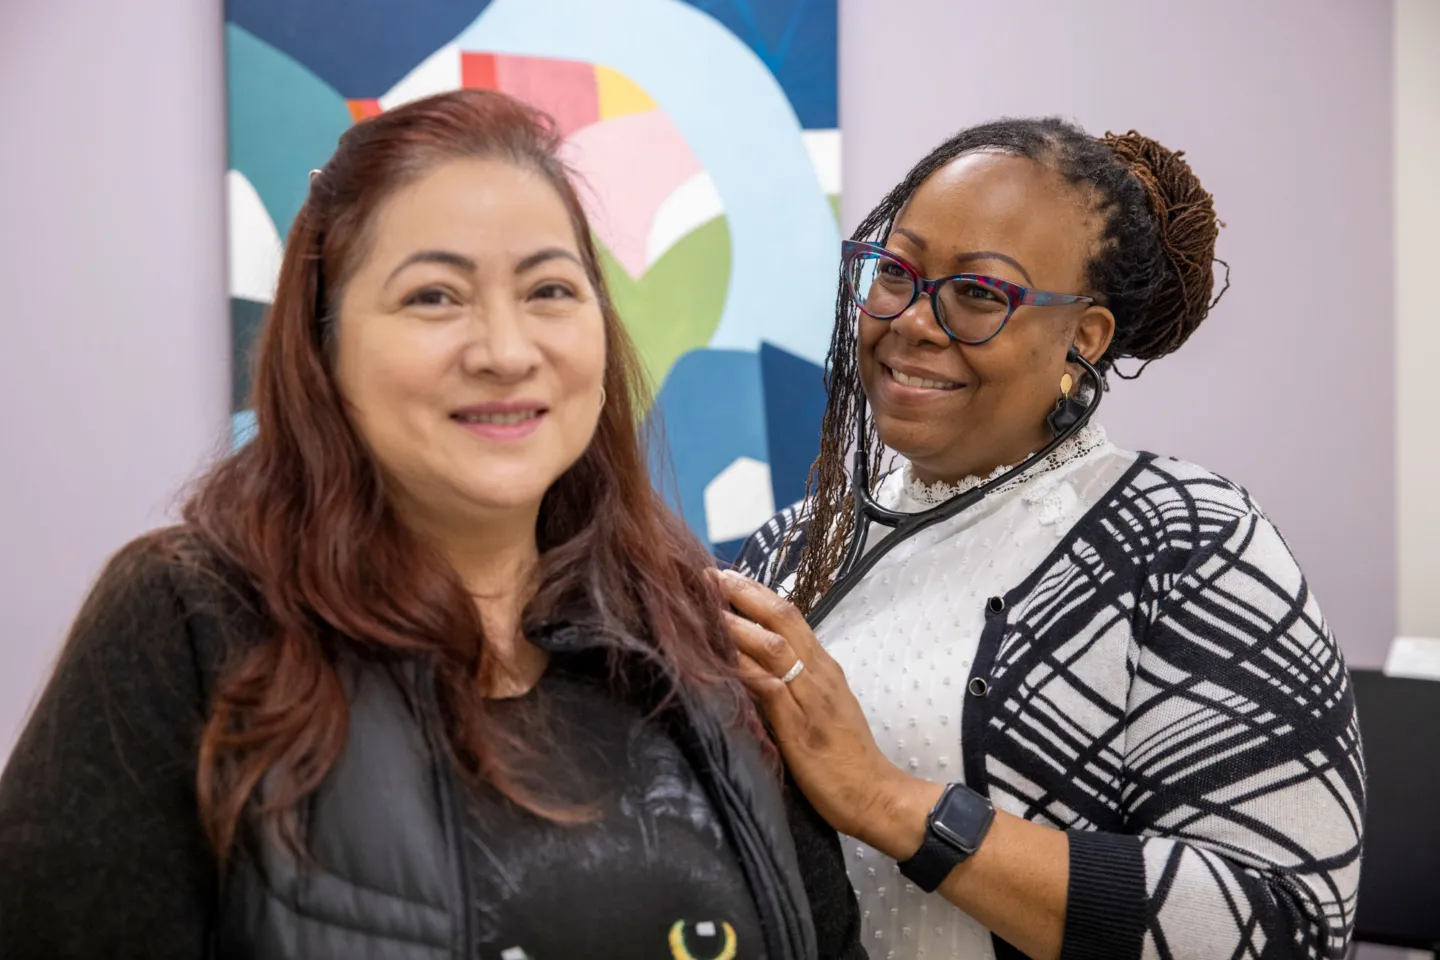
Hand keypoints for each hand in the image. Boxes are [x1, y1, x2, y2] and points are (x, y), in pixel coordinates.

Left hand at [711, 568, 938, 849]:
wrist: (877, 795)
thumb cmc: (847, 758)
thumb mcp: (821, 710)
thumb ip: (795, 686)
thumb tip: (756, 667)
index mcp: (824, 667)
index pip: (790, 617)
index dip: (757, 594)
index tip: (727, 578)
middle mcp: (819, 672)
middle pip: (782, 619)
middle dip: (744, 594)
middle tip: (708, 575)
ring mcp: (811, 697)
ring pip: (772, 646)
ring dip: (737, 623)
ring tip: (706, 605)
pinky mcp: (800, 725)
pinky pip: (769, 687)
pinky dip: (743, 667)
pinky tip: (719, 657)